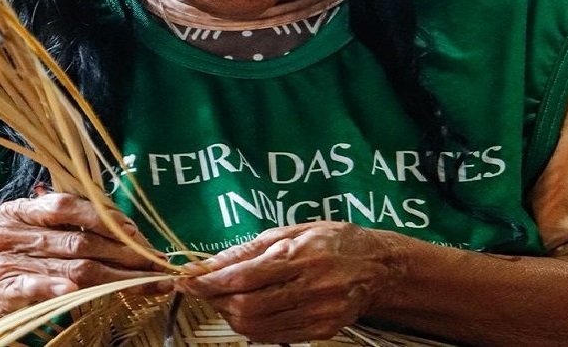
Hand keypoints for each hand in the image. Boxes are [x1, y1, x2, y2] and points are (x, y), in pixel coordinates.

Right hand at [0, 193, 161, 320]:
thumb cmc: (8, 257)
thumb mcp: (29, 231)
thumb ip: (66, 224)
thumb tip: (125, 228)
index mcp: (21, 210)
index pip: (69, 205)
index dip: (107, 218)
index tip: (138, 233)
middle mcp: (13, 231)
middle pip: (79, 241)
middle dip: (124, 254)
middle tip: (156, 263)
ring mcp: (7, 261)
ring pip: (71, 268)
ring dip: (115, 278)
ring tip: (145, 283)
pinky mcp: (2, 290)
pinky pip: (34, 287)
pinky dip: (56, 288)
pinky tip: (77, 292)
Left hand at [175, 222, 404, 342]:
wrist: (379, 266)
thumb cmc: (334, 240)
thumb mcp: (292, 230)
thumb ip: (249, 248)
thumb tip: (210, 262)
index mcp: (300, 255)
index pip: (243, 276)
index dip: (209, 282)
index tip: (188, 280)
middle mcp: (310, 286)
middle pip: (247, 305)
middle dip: (215, 300)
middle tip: (204, 289)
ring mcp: (317, 313)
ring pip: (257, 326)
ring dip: (230, 315)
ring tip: (225, 299)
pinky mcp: (322, 330)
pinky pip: (275, 337)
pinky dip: (252, 327)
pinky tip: (248, 311)